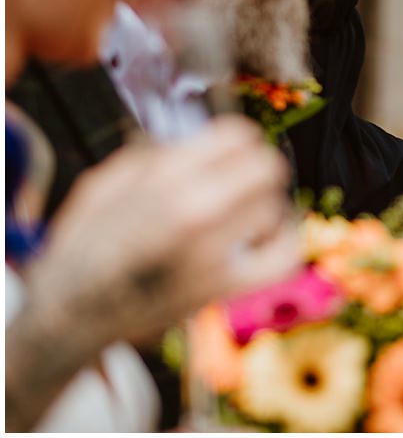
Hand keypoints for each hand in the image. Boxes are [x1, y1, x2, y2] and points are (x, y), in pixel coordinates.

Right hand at [22, 115, 299, 346]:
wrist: (69, 315)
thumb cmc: (82, 248)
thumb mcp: (104, 183)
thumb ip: (154, 155)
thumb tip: (193, 140)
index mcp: (164, 178)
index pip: (237, 136)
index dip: (240, 137)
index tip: (237, 145)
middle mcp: (195, 210)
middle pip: (266, 167)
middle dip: (258, 165)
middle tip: (249, 173)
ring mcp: (213, 251)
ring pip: (274, 207)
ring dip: (265, 203)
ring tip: (248, 207)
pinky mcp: (223, 287)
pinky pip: (281, 258)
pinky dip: (283, 242)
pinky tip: (269, 236)